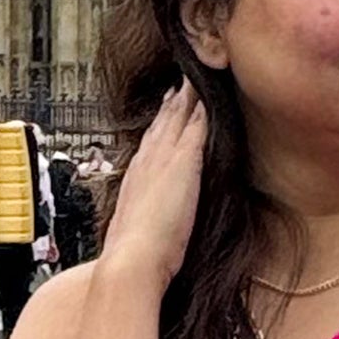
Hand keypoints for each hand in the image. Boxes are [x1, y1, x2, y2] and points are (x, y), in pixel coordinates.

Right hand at [101, 90, 209, 290]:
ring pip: (177, 119)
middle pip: (162, 124)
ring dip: (185, 98)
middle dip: (172, 103)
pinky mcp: (183, 162)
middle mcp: (147, 163)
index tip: (165, 109)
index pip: (150, 144)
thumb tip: (140, 226)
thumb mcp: (134, 231)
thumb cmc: (133, 255)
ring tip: (193, 79)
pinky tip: (208, 96)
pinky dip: (200, 108)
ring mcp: (164, 160)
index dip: (158, 125)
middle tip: (181, 82)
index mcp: (136, 179)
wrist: (129, 260)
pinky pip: (195, 126)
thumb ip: (141, 220)